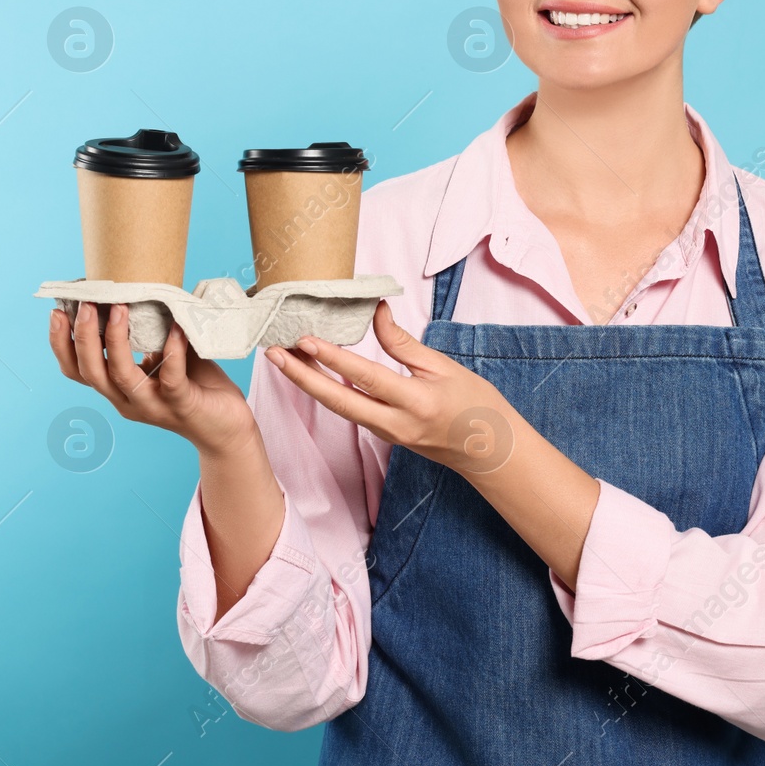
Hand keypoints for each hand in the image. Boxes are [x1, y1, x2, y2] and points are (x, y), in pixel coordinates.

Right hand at [49, 302, 258, 456]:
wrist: (228, 429)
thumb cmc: (195, 386)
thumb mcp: (165, 356)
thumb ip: (150, 332)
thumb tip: (142, 288)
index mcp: (118, 389)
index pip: (77, 371)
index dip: (62, 344)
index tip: (58, 311)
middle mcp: (128, 400)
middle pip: (91, 372)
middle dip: (83, 337)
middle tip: (85, 304)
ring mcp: (153, 405)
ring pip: (121, 376)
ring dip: (115, 341)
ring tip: (118, 308)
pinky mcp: (182, 406)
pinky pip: (171, 378)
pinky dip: (172, 351)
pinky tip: (175, 327)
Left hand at [264, 299, 520, 474]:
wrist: (491, 452)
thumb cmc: (476, 405)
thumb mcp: (445, 367)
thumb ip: (405, 344)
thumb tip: (377, 313)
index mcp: (417, 402)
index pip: (366, 377)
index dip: (333, 359)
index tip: (305, 341)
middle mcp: (397, 423)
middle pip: (339, 401)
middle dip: (302, 378)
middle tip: (273, 354)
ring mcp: (388, 435)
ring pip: (340, 408)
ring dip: (310, 384)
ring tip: (284, 359)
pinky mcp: (385, 437)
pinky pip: (351, 412)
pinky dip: (329, 393)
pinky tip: (314, 375)